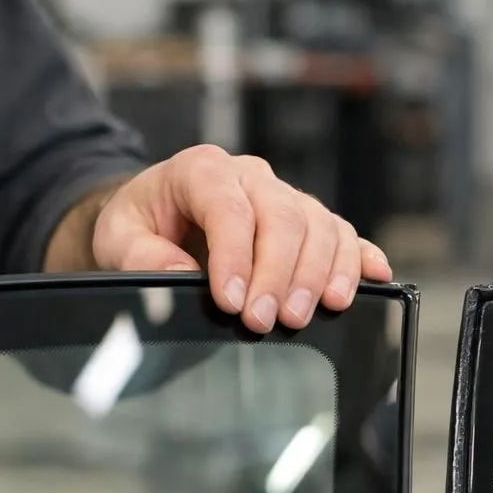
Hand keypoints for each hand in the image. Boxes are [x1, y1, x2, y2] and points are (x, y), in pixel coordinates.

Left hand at [84, 145, 391, 332]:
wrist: (157, 216)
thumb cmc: (141, 224)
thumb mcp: (119, 237)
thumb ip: (141, 255)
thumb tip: (182, 274)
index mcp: (202, 170)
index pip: (229, 207)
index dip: (235, 256)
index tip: (230, 301)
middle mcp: (251, 177)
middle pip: (284, 217)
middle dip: (278, 274)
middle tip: (265, 322)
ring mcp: (286, 197)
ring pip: (321, 226)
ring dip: (320, 275)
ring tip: (303, 316)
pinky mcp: (308, 222)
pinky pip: (345, 234)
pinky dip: (361, 258)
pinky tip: (374, 280)